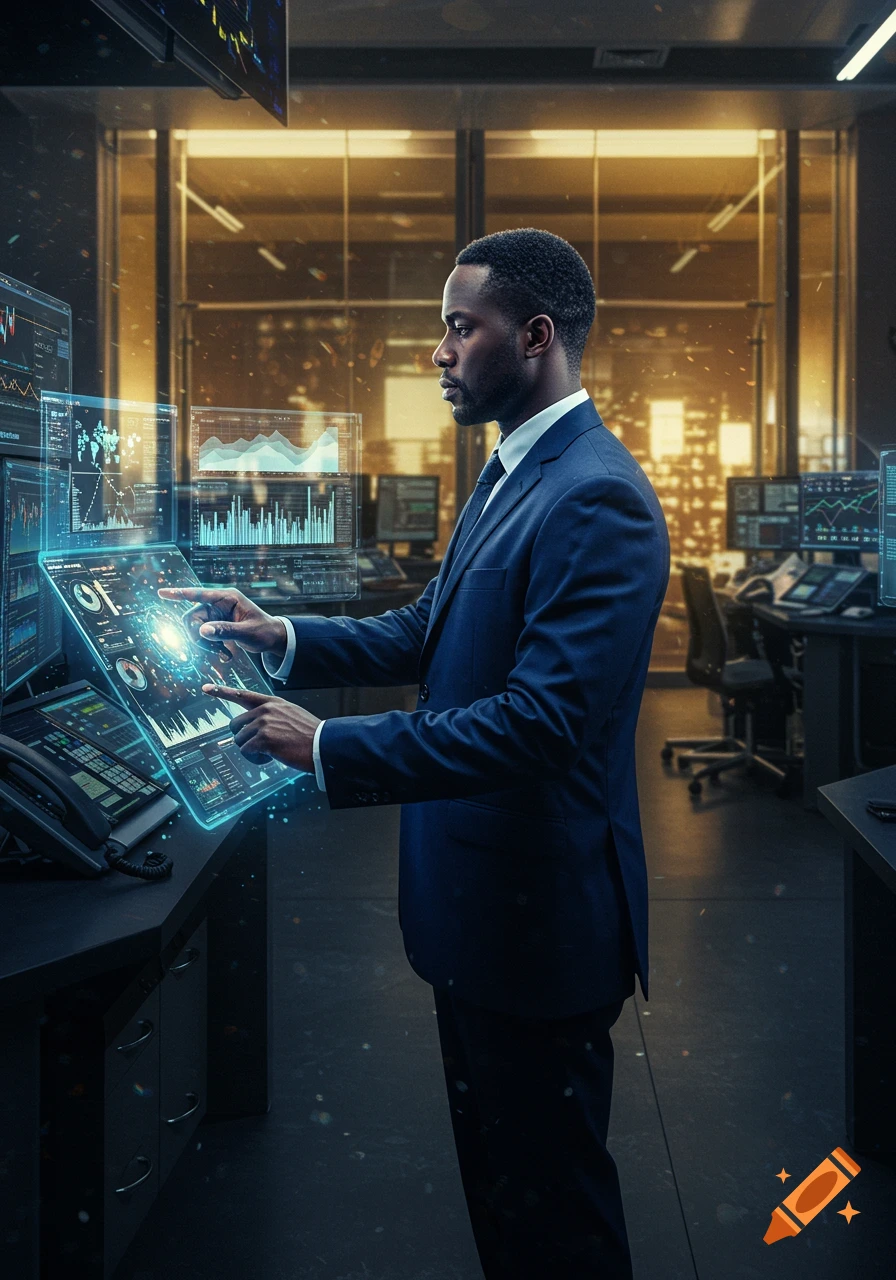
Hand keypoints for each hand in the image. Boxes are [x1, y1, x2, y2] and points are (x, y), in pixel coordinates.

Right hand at [158, 587, 286, 663]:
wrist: (272, 638)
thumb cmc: (264, 631)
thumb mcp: (248, 632)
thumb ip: (225, 631)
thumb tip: (202, 630)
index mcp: (227, 598)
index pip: (200, 594)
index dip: (180, 593)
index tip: (162, 592)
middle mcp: (218, 604)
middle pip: (192, 618)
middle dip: (197, 637)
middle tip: (214, 650)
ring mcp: (215, 615)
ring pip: (195, 630)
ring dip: (205, 645)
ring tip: (224, 654)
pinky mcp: (214, 625)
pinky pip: (201, 637)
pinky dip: (209, 648)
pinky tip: (224, 654)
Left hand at [202, 684, 319, 771]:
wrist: (322, 744)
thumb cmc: (310, 734)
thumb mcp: (292, 714)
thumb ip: (273, 714)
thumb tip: (257, 724)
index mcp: (272, 702)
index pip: (242, 694)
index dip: (221, 691)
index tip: (205, 688)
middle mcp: (265, 710)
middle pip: (235, 724)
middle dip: (242, 737)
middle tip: (258, 745)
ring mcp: (264, 724)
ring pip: (239, 739)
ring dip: (250, 749)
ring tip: (268, 751)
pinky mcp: (264, 739)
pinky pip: (246, 750)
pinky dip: (254, 757)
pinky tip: (269, 757)